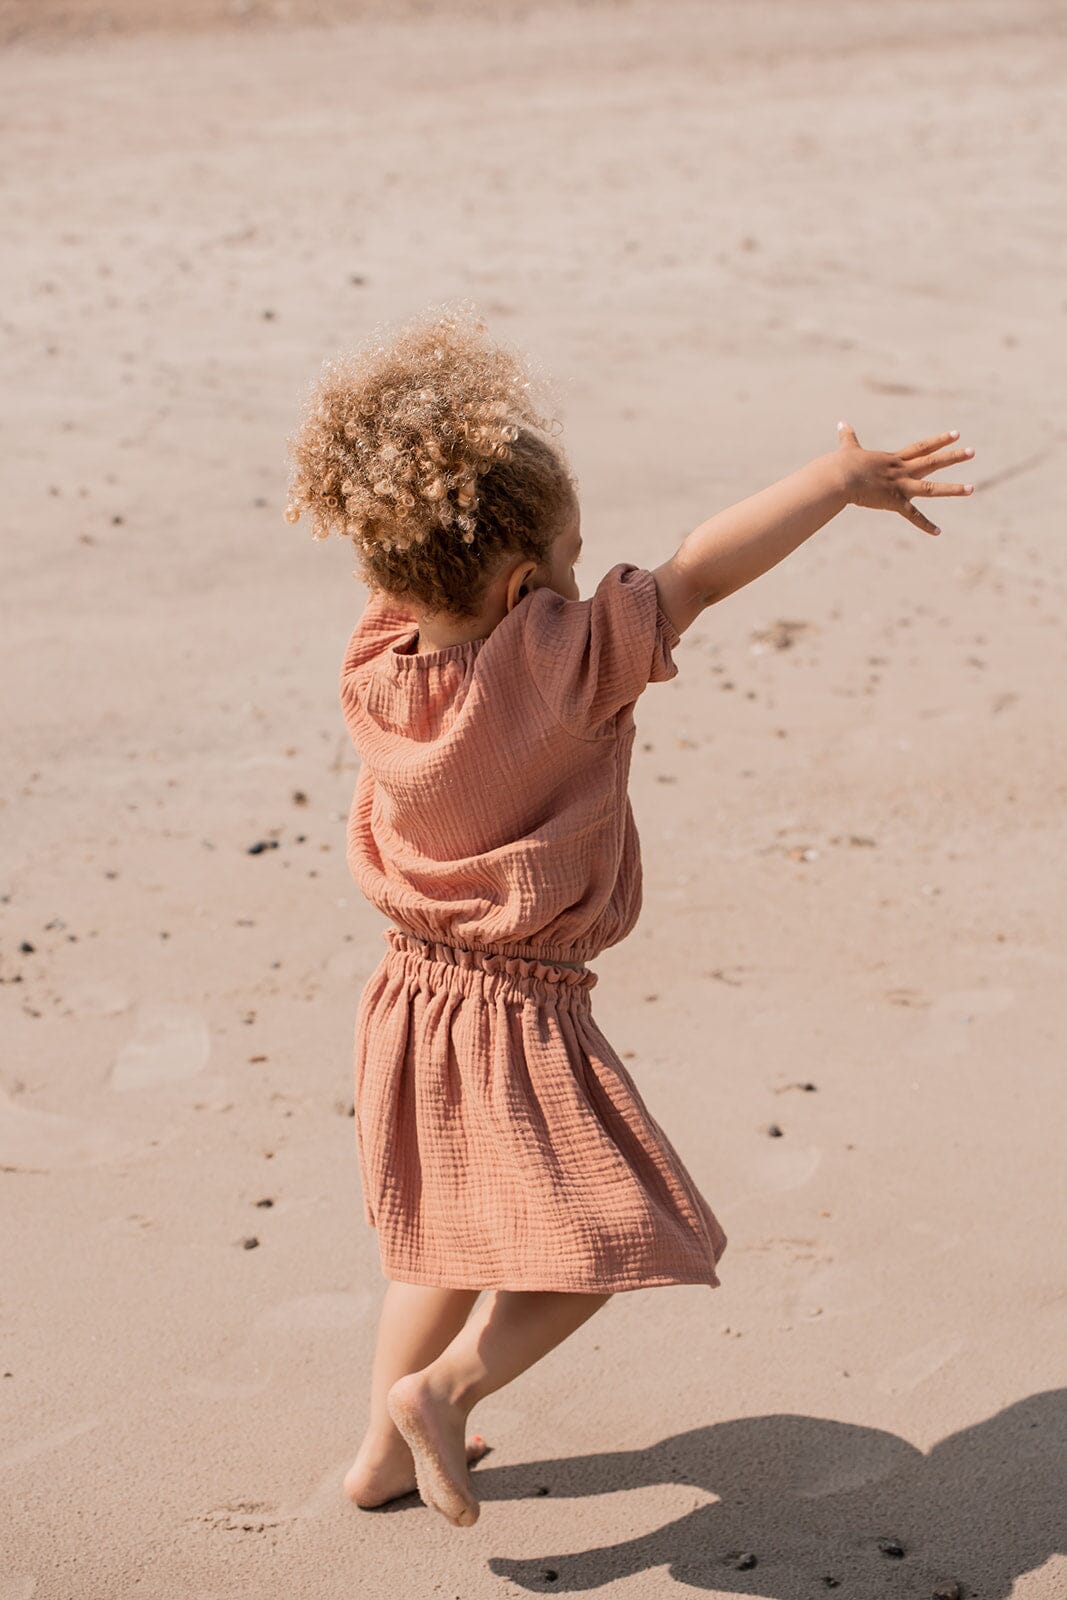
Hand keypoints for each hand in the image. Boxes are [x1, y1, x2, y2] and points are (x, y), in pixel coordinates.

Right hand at [834, 420, 974, 536]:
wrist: (840, 477)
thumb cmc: (842, 464)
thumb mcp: (848, 449)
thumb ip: (848, 437)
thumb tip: (840, 422)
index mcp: (893, 459)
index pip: (922, 447)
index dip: (939, 440)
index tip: (957, 435)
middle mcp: (901, 471)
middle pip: (932, 462)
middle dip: (954, 457)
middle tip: (973, 452)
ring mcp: (900, 486)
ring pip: (931, 487)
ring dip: (952, 489)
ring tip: (971, 488)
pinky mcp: (894, 502)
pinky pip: (913, 515)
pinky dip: (925, 525)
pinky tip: (938, 532)